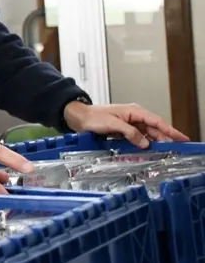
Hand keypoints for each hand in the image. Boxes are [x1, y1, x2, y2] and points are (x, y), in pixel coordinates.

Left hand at [64, 101, 189, 146]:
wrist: (79, 117)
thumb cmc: (93, 117)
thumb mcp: (112, 124)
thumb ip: (129, 132)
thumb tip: (144, 142)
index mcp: (133, 111)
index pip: (156, 121)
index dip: (170, 130)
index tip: (181, 137)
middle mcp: (134, 117)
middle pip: (154, 129)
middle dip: (165, 138)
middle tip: (176, 148)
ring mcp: (129, 124)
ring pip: (146, 134)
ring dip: (154, 141)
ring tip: (165, 151)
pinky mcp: (124, 130)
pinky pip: (137, 137)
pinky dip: (143, 143)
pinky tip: (148, 149)